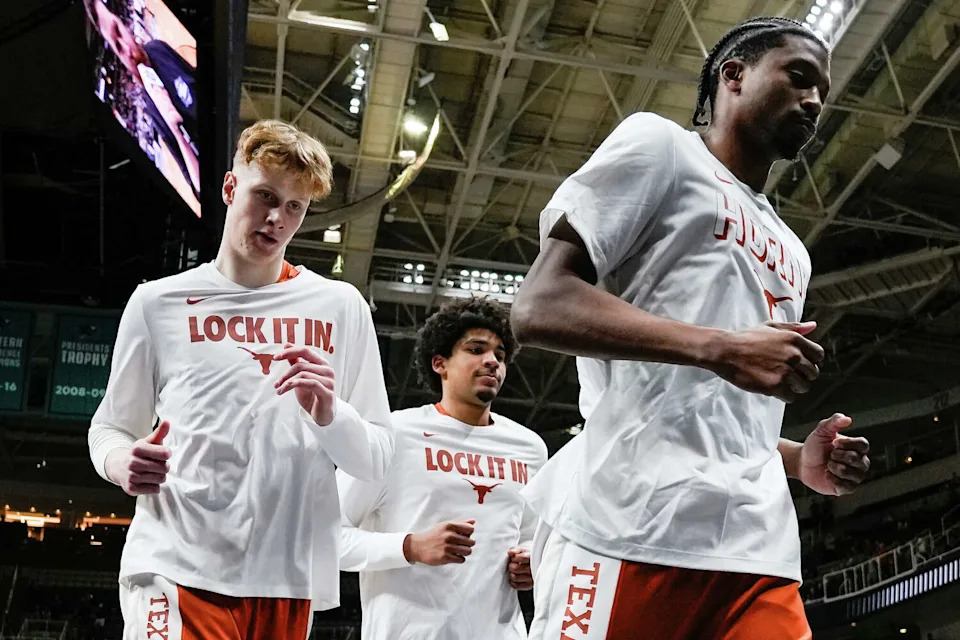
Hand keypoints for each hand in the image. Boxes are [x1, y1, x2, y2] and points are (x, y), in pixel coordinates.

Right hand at [104, 421, 170, 495]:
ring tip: (151, 472)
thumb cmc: (139, 453)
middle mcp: (132, 462)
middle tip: (156, 464)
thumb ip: (159, 433)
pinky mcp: (131, 489)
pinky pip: (155, 489)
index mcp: (137, 448)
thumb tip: (167, 422)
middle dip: (164, 466)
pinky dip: (154, 486)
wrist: (118, 467)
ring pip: (161, 479)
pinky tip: (146, 481)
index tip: (163, 453)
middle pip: (164, 468)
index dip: (166, 454)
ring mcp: (131, 476)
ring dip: (159, 476)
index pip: (165, 453)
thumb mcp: (148, 442)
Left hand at [274, 344, 336, 425]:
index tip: (275, 357)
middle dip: (285, 374)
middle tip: (276, 383)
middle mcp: (328, 370)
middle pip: (301, 364)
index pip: (306, 351)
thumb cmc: (312, 394)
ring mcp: (329, 381)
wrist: (322, 414)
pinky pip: (309, 383)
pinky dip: (294, 384)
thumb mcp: (301, 377)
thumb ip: (296, 361)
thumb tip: (287, 344)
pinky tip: (285, 389)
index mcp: (322, 364)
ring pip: (303, 374)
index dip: (290, 352)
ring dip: (287, 382)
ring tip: (279, 390)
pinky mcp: (328, 393)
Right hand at [403, 520, 475, 565]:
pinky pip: (461, 559)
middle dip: (468, 544)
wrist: (418, 546)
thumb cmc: (433, 535)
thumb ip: (460, 523)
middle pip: (471, 542)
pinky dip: (459, 559)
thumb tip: (473, 522)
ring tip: (458, 551)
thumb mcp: (445, 525)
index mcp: (450, 526)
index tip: (463, 536)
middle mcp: (449, 536)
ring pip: (468, 551)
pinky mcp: (445, 557)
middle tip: (460, 545)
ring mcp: (447, 547)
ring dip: (464, 552)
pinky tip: (453, 556)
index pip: (470, 529)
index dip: (468, 534)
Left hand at [507, 547, 532, 589]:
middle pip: (515, 568)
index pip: (522, 558)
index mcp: (533, 558)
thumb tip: (510, 552)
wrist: (533, 564)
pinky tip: (515, 577)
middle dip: (511, 565)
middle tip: (512, 564)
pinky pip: (516, 585)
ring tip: (514, 571)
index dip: (515, 558)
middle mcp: (534, 569)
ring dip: (511, 574)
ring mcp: (532, 578)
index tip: (514, 558)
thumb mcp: (522, 551)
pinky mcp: (529, 586)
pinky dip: (512, 582)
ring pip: (515, 577)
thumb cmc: (526, 557)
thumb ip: (516, 551)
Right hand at [706, 321, 823, 402]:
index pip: (818, 355)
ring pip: (804, 387)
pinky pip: (791, 397)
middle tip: (785, 374)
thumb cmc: (745, 338)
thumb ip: (793, 327)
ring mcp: (785, 371)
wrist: (725, 351)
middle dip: (801, 375)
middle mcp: (793, 355)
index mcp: (794, 339)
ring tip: (778, 381)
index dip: (809, 360)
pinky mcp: (775, 386)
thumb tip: (813, 325)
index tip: (798, 364)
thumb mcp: (769, 326)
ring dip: (793, 386)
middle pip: (813, 373)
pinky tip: (772, 388)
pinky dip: (783, 396)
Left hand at [799, 413, 869, 495]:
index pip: (863, 445)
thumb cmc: (814, 447)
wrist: (802, 462)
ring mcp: (854, 476)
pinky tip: (827, 474)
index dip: (848, 444)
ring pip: (852, 474)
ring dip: (835, 468)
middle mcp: (859, 462)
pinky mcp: (847, 488)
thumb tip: (847, 418)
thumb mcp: (821, 431)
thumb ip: (833, 422)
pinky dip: (833, 479)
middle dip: (838, 456)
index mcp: (856, 447)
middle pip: (857, 459)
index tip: (833, 443)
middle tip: (829, 455)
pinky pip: (847, 486)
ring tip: (828, 465)